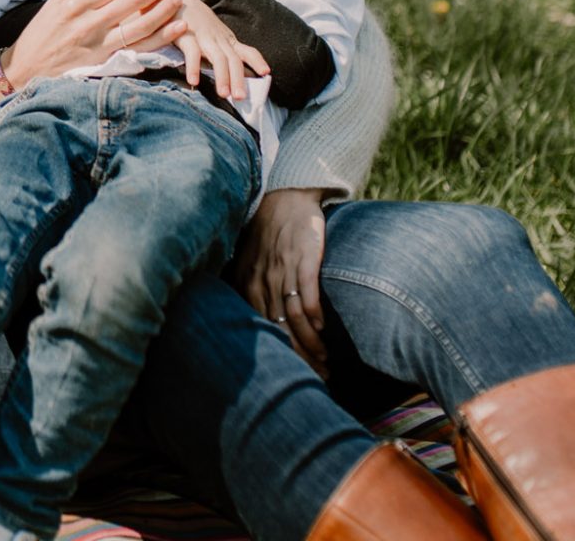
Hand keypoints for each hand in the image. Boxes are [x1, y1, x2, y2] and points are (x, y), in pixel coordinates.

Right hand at [7, 0, 185, 85]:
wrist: (26, 68)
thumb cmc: (43, 31)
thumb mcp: (56, 0)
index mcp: (74, 2)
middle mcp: (88, 21)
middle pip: (131, 0)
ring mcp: (98, 43)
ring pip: (139, 23)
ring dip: (163, 10)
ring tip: (178, 0)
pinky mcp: (105, 61)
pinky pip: (139, 47)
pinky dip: (161, 36)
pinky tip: (177, 27)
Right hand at [173, 0, 269, 101]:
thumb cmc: (193, 21)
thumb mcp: (213, 35)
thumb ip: (222, 50)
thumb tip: (236, 72)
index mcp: (226, 40)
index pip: (247, 51)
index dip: (257, 61)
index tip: (266, 73)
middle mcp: (218, 39)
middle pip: (234, 60)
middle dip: (238, 79)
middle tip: (241, 98)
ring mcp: (204, 37)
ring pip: (218, 58)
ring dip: (222, 77)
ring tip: (224, 95)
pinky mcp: (186, 36)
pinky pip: (192, 53)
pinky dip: (194, 67)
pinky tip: (193, 82)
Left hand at [233, 188, 329, 372]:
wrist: (284, 198)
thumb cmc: (269, 235)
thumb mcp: (250, 263)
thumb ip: (252, 291)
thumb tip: (257, 323)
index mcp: (248, 285)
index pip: (263, 330)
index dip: (282, 354)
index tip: (297, 373)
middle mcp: (262, 281)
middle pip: (279, 330)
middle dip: (299, 357)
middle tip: (318, 375)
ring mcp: (283, 270)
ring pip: (293, 318)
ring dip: (311, 343)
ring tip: (326, 360)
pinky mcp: (304, 259)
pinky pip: (307, 294)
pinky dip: (314, 314)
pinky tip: (323, 328)